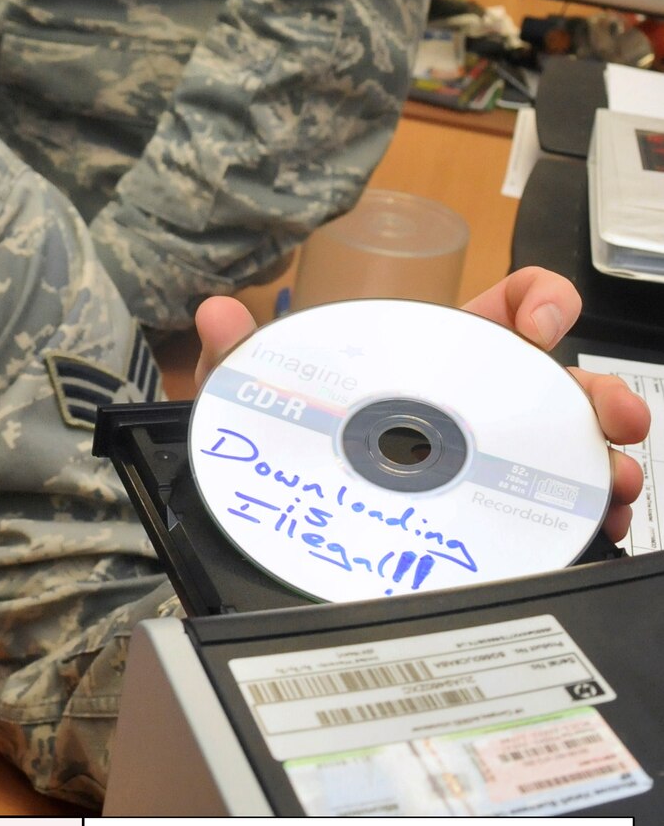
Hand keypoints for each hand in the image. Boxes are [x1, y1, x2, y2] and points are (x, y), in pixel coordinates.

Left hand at [194, 266, 648, 545]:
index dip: (539, 301)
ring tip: (608, 482)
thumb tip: (216, 313)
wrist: (292, 519)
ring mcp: (495, 459)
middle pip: (561, 383)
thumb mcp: (267, 397)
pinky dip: (589, 514)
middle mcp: (480, 404)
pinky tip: (593, 524)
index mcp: (442, 356)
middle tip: (609, 414)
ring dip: (604, 460)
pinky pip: (557, 509)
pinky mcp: (498, 514)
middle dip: (598, 391)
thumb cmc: (296, 438)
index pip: (509, 306)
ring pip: (573, 448)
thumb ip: (244, 355)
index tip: (540, 325)